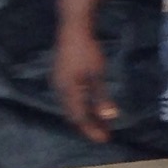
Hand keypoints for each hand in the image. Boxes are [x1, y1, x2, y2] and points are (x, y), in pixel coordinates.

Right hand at [54, 24, 116, 143]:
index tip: (105, 139)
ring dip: (84, 116)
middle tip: (103, 134)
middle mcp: (59, 89)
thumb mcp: (97, 74)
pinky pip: (69, 98)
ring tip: (99, 123)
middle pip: (72, 114)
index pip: (79, 117)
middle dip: (88, 126)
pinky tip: (90, 106)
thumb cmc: (87, 50)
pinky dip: (80, 106)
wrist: (73, 28)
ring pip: (70, 106)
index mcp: (68, 90)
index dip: (91, 130)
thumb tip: (109, 117)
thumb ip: (101, 97)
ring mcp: (58, 82)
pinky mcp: (60, 76)